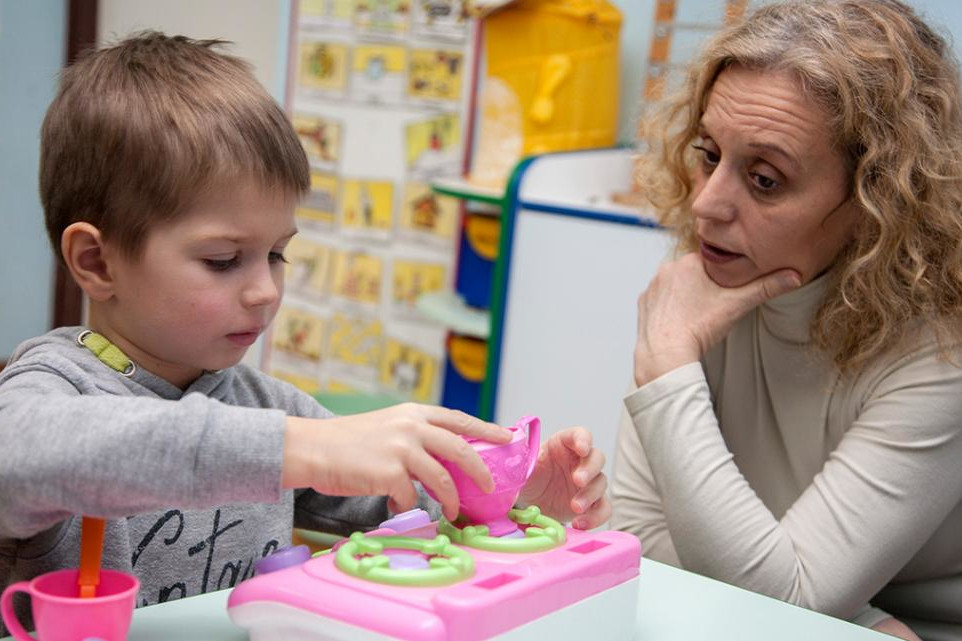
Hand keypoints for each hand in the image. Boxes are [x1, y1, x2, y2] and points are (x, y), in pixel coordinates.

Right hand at [281, 403, 511, 520]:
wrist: (312, 447)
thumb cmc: (348, 441)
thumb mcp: (388, 425)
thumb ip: (416, 434)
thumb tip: (445, 456)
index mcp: (413, 412)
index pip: (459, 419)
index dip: (486, 429)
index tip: (508, 437)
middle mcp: (410, 426)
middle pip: (460, 449)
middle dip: (481, 470)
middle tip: (491, 486)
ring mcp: (400, 448)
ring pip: (442, 477)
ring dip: (451, 498)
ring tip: (454, 511)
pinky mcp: (389, 472)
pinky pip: (411, 497)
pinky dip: (409, 506)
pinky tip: (400, 507)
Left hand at [519, 427, 610, 528]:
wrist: (527, 502)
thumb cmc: (527, 477)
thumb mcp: (521, 467)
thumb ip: (522, 461)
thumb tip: (514, 460)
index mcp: (563, 445)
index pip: (580, 434)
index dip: (583, 439)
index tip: (582, 448)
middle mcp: (579, 461)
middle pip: (596, 458)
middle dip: (589, 469)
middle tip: (577, 480)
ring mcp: (588, 482)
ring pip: (601, 483)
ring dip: (590, 495)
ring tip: (574, 507)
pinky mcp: (591, 503)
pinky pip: (603, 508)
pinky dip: (596, 517)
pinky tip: (580, 523)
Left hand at [634, 253, 800, 385]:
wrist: (666, 354)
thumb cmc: (700, 328)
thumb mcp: (737, 305)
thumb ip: (766, 288)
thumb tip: (795, 276)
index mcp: (689, 261)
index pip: (713, 260)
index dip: (724, 275)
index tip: (727, 290)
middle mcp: (667, 268)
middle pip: (694, 271)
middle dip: (705, 285)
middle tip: (713, 306)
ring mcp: (652, 286)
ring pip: (676, 285)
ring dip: (687, 295)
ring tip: (697, 314)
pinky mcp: (643, 302)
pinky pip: (661, 299)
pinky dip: (670, 307)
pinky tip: (680, 319)